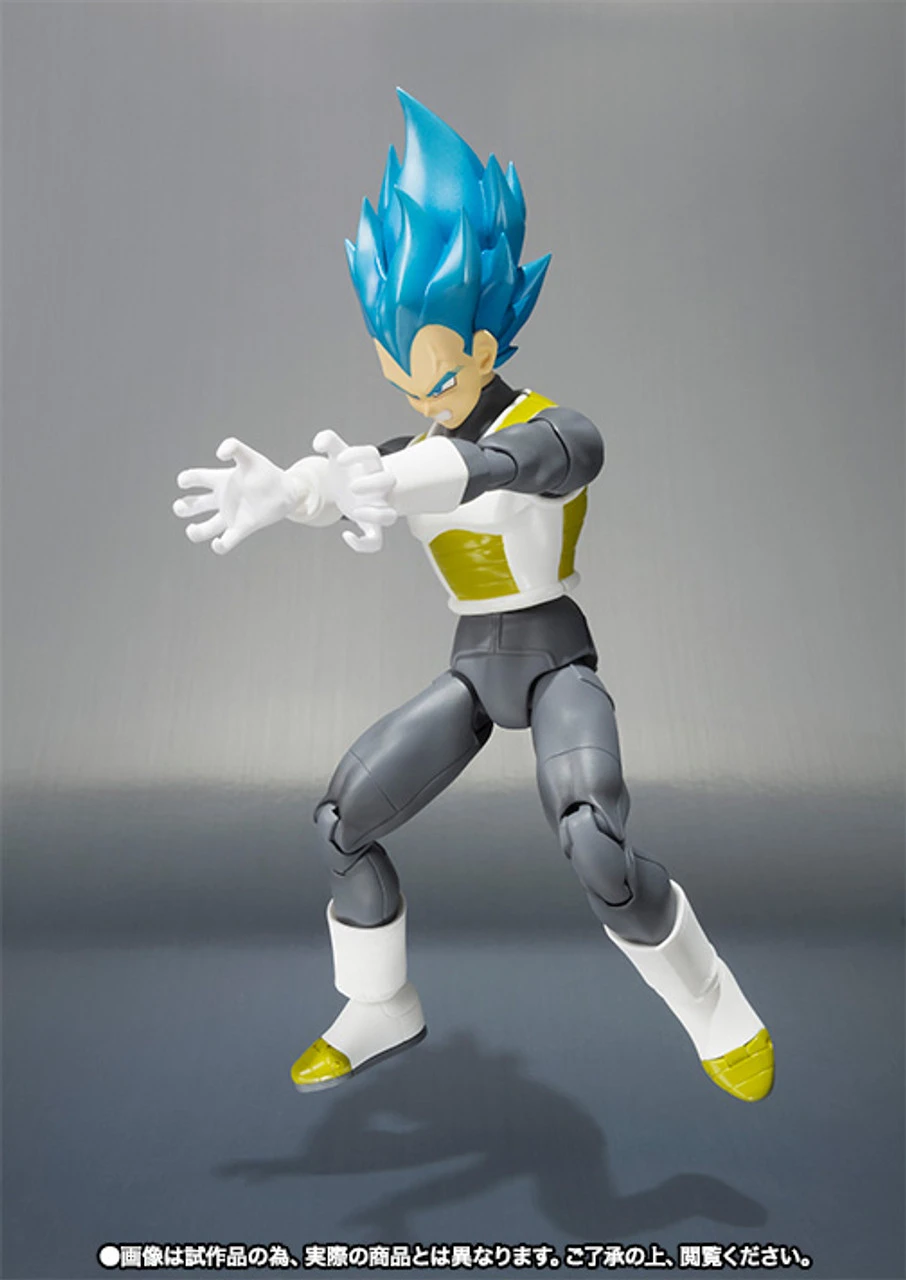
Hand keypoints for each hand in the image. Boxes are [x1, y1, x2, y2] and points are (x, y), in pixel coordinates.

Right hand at [173, 438, 303, 554]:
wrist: (286, 492)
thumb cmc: (267, 473)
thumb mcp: (249, 457)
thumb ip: (234, 447)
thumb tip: (219, 453)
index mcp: (220, 481)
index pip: (196, 478)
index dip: (186, 479)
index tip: (184, 482)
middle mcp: (222, 500)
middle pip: (194, 505)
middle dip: (183, 507)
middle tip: (181, 507)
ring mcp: (230, 516)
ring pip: (206, 528)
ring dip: (196, 532)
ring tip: (192, 529)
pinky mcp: (242, 528)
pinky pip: (227, 541)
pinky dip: (220, 545)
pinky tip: (219, 543)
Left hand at [312, 430, 396, 553]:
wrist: (351, 488)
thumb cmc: (346, 471)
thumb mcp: (336, 453)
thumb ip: (327, 440)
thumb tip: (318, 443)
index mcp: (370, 466)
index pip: (372, 455)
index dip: (357, 455)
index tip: (339, 459)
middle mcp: (379, 487)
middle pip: (389, 481)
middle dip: (372, 484)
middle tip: (351, 487)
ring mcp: (377, 507)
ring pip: (390, 516)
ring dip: (376, 515)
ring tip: (355, 512)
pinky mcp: (371, 526)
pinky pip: (376, 541)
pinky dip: (363, 544)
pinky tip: (346, 536)